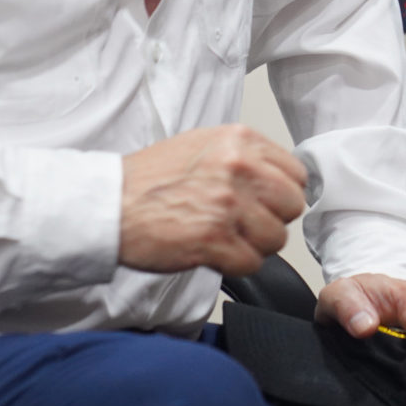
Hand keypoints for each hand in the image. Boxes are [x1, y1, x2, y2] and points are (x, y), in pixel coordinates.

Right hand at [118, 124, 307, 275]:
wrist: (108, 205)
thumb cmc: (148, 180)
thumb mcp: (201, 146)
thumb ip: (243, 156)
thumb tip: (277, 177)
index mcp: (240, 140)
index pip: (297, 173)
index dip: (280, 194)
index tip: (263, 203)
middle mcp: (239, 166)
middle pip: (292, 206)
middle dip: (271, 220)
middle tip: (242, 224)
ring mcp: (228, 203)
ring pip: (276, 238)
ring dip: (252, 246)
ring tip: (222, 238)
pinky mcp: (215, 238)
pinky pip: (252, 263)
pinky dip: (234, 265)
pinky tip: (212, 253)